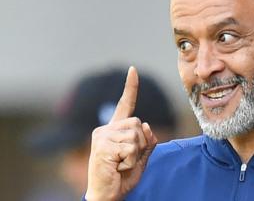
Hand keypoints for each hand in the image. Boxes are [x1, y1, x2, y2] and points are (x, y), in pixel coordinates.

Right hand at [85, 66, 157, 200]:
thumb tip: (146, 126)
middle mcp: (106, 129)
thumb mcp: (140, 157)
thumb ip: (146, 141)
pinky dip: (130, 161)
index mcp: (115, 130)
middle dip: (141, 143)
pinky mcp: (102, 146)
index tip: (133, 70)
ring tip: (121, 164)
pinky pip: (131, 148)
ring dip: (135, 154)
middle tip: (127, 160)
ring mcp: (102, 136)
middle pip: (138, 123)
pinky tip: (118, 167)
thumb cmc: (122, 177)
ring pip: (136, 135)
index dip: (130, 87)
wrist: (108, 195)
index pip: (125, 105)